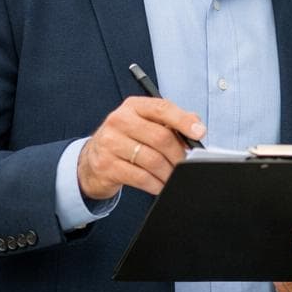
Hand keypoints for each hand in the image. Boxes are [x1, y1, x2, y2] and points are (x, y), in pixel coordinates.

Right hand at [77, 97, 205, 198]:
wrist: (91, 161)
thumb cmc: (126, 140)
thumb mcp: (144, 124)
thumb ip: (171, 122)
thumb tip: (197, 127)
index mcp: (133, 106)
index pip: (162, 108)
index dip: (184, 121)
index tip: (200, 133)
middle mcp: (119, 120)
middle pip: (160, 137)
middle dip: (179, 154)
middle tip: (186, 164)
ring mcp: (110, 143)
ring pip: (153, 160)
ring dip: (169, 172)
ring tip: (174, 177)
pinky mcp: (107, 166)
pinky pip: (141, 178)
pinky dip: (156, 184)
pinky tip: (160, 185)